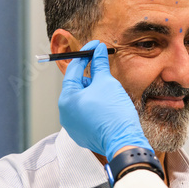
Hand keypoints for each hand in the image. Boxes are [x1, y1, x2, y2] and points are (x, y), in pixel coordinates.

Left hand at [58, 40, 151, 160]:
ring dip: (94, 92)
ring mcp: (72, 126)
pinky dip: (95, 107)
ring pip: (82, 100)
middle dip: (91, 76)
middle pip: (77, 86)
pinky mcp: (82, 134)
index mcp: (67, 98)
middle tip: (105, 70)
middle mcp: (65, 113)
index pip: (73, 70)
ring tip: (110, 93)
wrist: (123, 141)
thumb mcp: (107, 82)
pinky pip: (86, 114)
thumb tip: (98, 49)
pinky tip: (108, 107)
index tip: (95, 46)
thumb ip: (99, 64)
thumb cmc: (114, 112)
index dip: (86, 55)